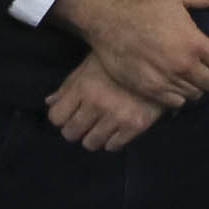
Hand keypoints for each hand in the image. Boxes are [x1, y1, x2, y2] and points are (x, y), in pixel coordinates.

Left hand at [46, 60, 161, 151]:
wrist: (160, 62)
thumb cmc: (119, 61)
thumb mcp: (90, 66)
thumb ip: (69, 85)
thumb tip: (49, 103)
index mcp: (83, 87)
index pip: (56, 117)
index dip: (60, 117)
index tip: (67, 115)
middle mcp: (97, 104)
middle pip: (71, 133)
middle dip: (74, 129)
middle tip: (82, 123)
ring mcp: (116, 117)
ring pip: (90, 143)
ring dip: (91, 137)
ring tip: (98, 128)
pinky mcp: (135, 126)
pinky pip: (113, 146)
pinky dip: (110, 142)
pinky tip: (114, 131)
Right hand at [63, 0, 208, 108]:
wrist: (106, 19)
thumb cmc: (143, 5)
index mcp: (194, 43)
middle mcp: (183, 66)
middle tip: (199, 64)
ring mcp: (166, 80)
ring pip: (195, 95)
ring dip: (193, 85)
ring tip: (184, 73)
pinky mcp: (149, 90)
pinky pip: (175, 103)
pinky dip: (177, 95)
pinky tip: (171, 81)